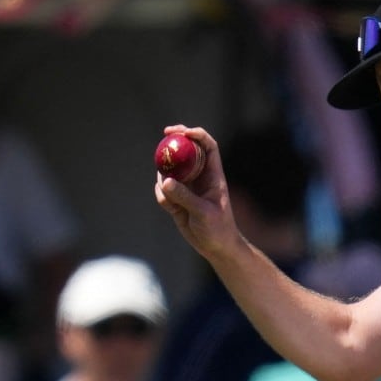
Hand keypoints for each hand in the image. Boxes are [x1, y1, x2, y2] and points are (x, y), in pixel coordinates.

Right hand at [153, 125, 241, 259]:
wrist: (216, 248)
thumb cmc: (218, 229)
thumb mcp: (203, 212)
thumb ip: (184, 196)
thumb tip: (165, 180)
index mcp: (213, 175)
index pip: (208, 147)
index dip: (197, 135)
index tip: (183, 132)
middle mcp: (199, 177)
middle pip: (187, 151)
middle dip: (175, 141)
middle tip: (164, 135)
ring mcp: (187, 188)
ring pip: (170, 171)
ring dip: (164, 178)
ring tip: (171, 198)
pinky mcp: (176, 200)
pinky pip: (163, 191)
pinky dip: (162, 196)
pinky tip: (170, 209)